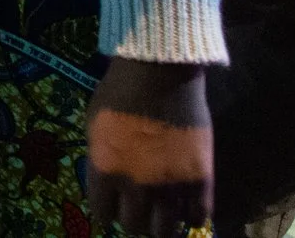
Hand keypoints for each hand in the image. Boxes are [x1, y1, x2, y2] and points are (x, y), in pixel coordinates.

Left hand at [85, 58, 212, 235]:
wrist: (158, 73)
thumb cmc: (119, 93)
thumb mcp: (95, 127)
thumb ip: (100, 160)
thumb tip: (106, 185)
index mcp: (104, 172)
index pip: (102, 214)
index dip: (107, 211)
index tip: (112, 206)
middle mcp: (135, 187)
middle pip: (133, 227)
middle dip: (133, 220)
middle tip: (138, 209)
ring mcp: (170, 187)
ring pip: (165, 232)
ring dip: (161, 225)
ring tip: (162, 215)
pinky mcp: (200, 181)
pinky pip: (198, 218)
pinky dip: (191, 218)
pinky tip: (185, 208)